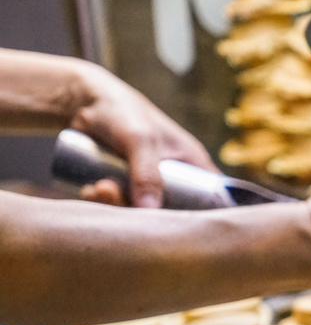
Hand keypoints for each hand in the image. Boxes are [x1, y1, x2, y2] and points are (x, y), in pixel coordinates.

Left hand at [70, 64, 216, 207]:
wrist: (82, 101)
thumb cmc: (123, 111)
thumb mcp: (140, 140)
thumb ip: (147, 174)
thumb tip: (150, 210)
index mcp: (192, 164)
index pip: (212, 197)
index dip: (202, 213)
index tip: (178, 223)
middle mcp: (174, 177)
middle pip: (170, 210)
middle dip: (141, 209)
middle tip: (113, 193)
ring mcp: (148, 183)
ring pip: (140, 209)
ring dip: (116, 204)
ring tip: (98, 187)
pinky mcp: (125, 186)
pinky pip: (120, 204)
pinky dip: (104, 202)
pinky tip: (90, 189)